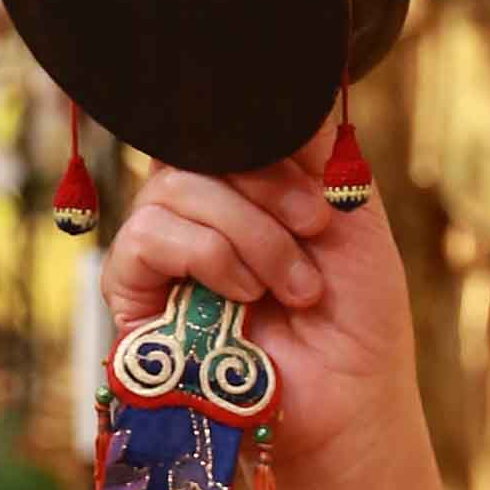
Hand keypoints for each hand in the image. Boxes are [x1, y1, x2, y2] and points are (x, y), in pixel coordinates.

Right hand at [99, 131, 452, 489]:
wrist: (349, 401)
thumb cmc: (357, 316)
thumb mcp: (352, 213)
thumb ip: (319, 148)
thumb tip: (285, 87)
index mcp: (246, 181)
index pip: (223, 122)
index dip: (264, 137)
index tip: (320, 186)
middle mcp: (198, 207)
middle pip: (194, 146)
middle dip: (266, 186)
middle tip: (316, 230)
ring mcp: (162, 248)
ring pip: (172, 188)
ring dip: (249, 234)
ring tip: (292, 287)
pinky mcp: (133, 293)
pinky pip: (145, 237)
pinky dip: (207, 256)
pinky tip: (245, 296)